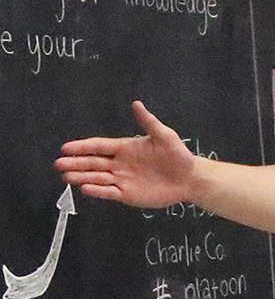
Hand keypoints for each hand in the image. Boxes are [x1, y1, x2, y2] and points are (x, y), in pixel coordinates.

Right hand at [56, 102, 198, 207]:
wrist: (190, 179)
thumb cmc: (178, 156)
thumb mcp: (164, 136)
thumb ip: (148, 122)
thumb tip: (136, 104)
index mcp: (124, 148)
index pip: (99, 146)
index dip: (82, 147)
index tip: (66, 148)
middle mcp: (119, 163)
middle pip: (93, 163)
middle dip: (76, 163)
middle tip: (58, 164)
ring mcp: (122, 179)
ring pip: (97, 178)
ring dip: (81, 177)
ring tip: (65, 177)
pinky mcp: (127, 194)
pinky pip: (109, 192)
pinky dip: (97, 191)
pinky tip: (85, 189)